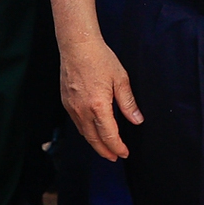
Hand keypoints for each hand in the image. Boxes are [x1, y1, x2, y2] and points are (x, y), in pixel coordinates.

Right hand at [62, 37, 142, 160]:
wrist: (77, 46)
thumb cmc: (100, 59)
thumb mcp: (120, 79)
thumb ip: (128, 103)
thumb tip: (137, 120)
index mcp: (98, 106)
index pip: (109, 136)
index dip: (118, 147)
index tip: (125, 153)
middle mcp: (82, 111)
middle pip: (94, 140)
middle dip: (105, 151)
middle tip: (115, 157)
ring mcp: (72, 107)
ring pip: (84, 133)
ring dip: (95, 143)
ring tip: (105, 148)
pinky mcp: (66, 103)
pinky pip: (77, 124)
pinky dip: (86, 132)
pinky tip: (92, 131)